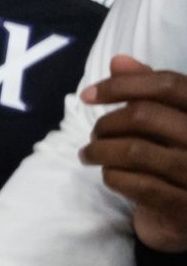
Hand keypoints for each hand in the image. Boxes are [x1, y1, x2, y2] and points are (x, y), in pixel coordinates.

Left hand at [81, 55, 186, 250]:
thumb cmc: (181, 155)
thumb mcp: (173, 119)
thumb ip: (150, 89)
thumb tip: (118, 60)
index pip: (167, 84)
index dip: (122, 84)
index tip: (87, 95)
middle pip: (144, 115)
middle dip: (106, 122)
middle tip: (93, 133)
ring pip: (134, 151)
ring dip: (99, 151)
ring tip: (89, 155)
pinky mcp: (184, 205)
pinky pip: (137, 184)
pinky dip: (113, 177)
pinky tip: (109, 175)